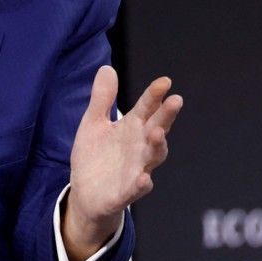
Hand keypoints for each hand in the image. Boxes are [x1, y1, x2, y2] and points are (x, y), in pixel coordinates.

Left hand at [64, 65, 181, 259]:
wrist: (86, 192)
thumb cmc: (95, 156)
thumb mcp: (93, 123)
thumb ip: (102, 98)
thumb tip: (107, 68)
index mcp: (132, 127)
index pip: (146, 108)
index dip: (154, 95)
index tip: (164, 81)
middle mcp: (140, 146)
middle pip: (157, 128)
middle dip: (166, 116)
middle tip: (175, 100)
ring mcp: (136, 168)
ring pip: (153, 156)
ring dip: (157, 145)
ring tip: (157, 133)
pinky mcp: (127, 191)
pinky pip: (138, 187)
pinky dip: (142, 183)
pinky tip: (144, 177)